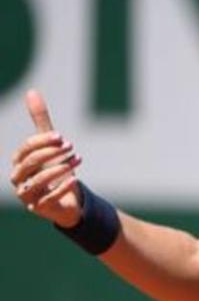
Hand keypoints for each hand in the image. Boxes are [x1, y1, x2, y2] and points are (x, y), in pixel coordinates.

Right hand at [9, 90, 82, 226]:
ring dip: (60, 168)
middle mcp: (19, 179)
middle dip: (52, 153)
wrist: (65, 200)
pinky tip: (75, 179)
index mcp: (19, 163)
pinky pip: (49, 198)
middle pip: (30, 163)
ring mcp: (27, 195)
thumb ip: (41, 121)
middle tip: (71, 147)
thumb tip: (32, 91)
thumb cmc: (53, 168)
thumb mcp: (49, 145)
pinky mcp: (40, 208)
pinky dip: (62, 187)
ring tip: (77, 159)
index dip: (43, 142)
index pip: (26, 149)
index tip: (62, 138)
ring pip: (39, 180)